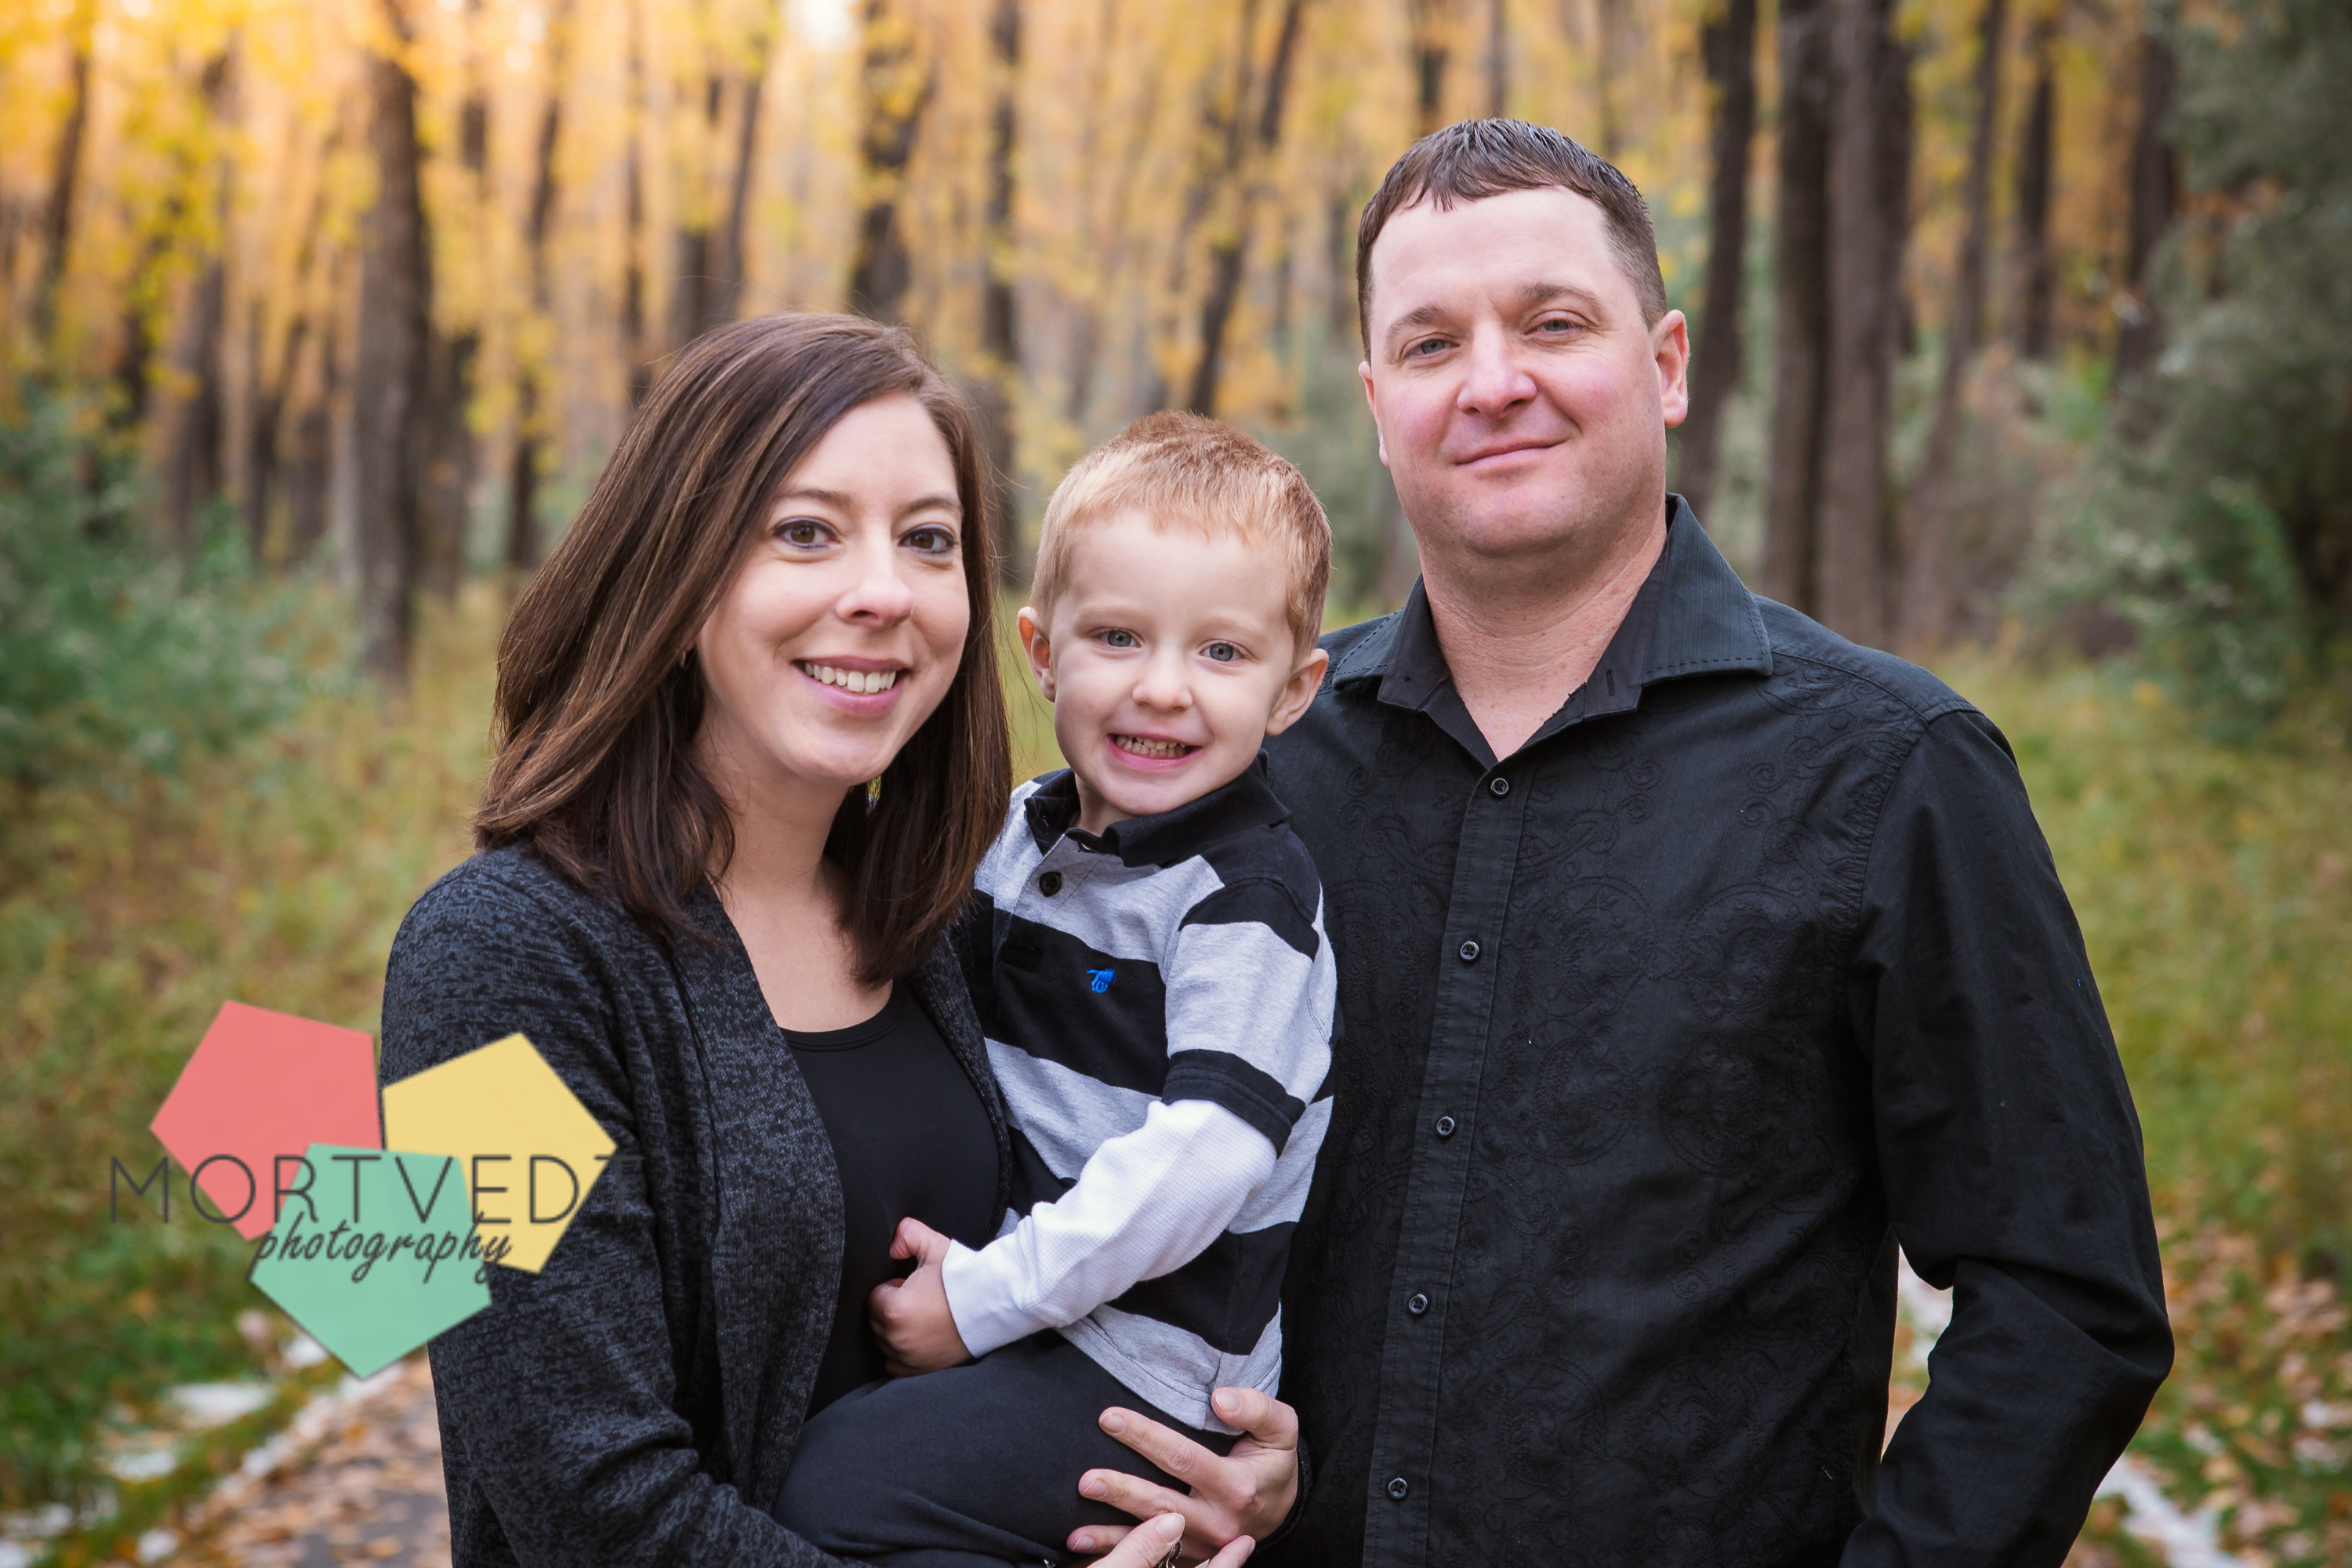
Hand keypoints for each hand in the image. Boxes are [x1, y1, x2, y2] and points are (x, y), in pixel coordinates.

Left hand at [865, 1218, 971, 1375]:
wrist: (993, 1306)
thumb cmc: (964, 1279)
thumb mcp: (936, 1246)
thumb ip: (908, 1233)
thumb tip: (893, 1244)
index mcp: (893, 1309)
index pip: (874, 1296)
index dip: (892, 1287)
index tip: (910, 1286)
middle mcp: (896, 1338)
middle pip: (877, 1320)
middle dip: (891, 1308)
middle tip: (919, 1299)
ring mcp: (907, 1358)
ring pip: (884, 1341)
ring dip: (896, 1329)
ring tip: (923, 1316)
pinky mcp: (918, 1370)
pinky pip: (895, 1362)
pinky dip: (903, 1351)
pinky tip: (922, 1335)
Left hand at [1065, 1386, 1297, 1561]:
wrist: (1285, 1512)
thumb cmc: (1274, 1463)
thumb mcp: (1282, 1429)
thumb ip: (1258, 1408)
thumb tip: (1220, 1398)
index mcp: (1235, 1485)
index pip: (1183, 1458)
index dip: (1146, 1437)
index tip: (1110, 1418)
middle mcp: (1217, 1520)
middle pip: (1161, 1504)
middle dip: (1122, 1491)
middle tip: (1084, 1479)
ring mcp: (1203, 1546)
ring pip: (1151, 1541)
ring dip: (1111, 1536)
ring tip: (1074, 1532)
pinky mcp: (1193, 1560)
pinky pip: (1153, 1561)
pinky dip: (1120, 1557)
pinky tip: (1086, 1553)